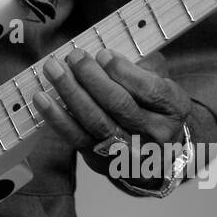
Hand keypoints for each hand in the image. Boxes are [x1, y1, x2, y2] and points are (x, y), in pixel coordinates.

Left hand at [32, 47, 191, 164]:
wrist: (156, 155)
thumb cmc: (152, 106)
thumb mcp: (159, 82)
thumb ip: (142, 66)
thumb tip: (109, 56)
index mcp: (173, 109)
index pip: (151, 90)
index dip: (124, 72)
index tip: (102, 54)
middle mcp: (156, 135)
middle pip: (120, 105)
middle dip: (93, 78)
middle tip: (74, 56)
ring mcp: (128, 153)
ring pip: (97, 123)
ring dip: (71, 94)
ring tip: (53, 70)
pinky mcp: (102, 162)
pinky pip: (77, 139)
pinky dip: (57, 118)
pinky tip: (42, 98)